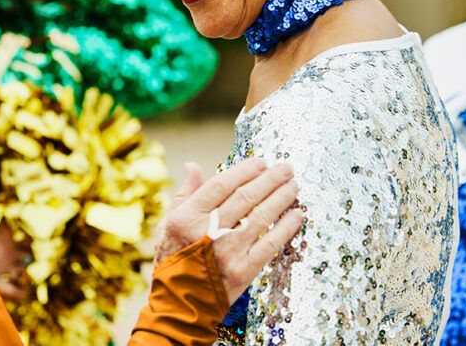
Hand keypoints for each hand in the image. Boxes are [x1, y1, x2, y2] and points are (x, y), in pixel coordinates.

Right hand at [154, 158, 302, 304]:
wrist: (180, 303)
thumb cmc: (173, 259)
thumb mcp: (168, 224)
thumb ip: (184, 194)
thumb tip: (193, 166)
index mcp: (187, 217)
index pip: (221, 185)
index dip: (244, 170)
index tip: (261, 162)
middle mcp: (208, 232)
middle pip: (245, 197)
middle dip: (270, 179)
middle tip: (286, 168)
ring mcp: (228, 252)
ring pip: (261, 217)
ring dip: (281, 198)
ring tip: (293, 185)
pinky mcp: (244, 270)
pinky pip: (271, 243)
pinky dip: (286, 227)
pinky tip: (297, 214)